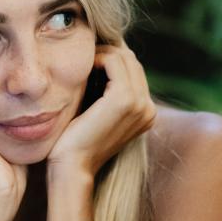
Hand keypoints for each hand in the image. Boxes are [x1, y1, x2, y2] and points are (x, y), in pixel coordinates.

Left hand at [47, 41, 155, 178]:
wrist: (72, 166)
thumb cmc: (77, 141)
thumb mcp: (98, 113)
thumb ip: (106, 92)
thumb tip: (101, 60)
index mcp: (146, 112)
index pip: (134, 71)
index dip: (111, 61)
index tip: (88, 63)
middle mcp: (148, 108)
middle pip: (132, 61)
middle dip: (108, 54)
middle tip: (84, 59)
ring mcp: (140, 103)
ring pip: (125, 58)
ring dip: (102, 55)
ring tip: (82, 65)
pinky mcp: (125, 99)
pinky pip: (114, 61)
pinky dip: (98, 58)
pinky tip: (83, 69)